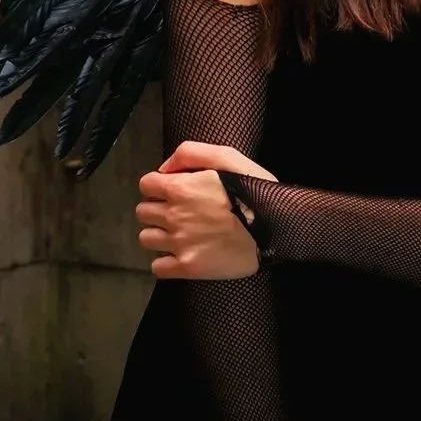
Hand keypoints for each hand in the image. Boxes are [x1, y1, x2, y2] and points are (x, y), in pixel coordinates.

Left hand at [136, 143, 277, 280]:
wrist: (277, 227)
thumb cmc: (255, 190)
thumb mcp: (228, 157)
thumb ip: (190, 153)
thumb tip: (164, 169)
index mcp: (180, 188)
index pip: (146, 185)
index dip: (158, 186)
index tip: (173, 191)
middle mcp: (174, 215)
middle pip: (143, 212)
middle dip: (157, 209)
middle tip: (179, 212)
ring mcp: (180, 243)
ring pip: (146, 238)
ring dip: (159, 235)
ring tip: (180, 234)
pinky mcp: (188, 267)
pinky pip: (158, 267)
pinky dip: (166, 262)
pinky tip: (181, 254)